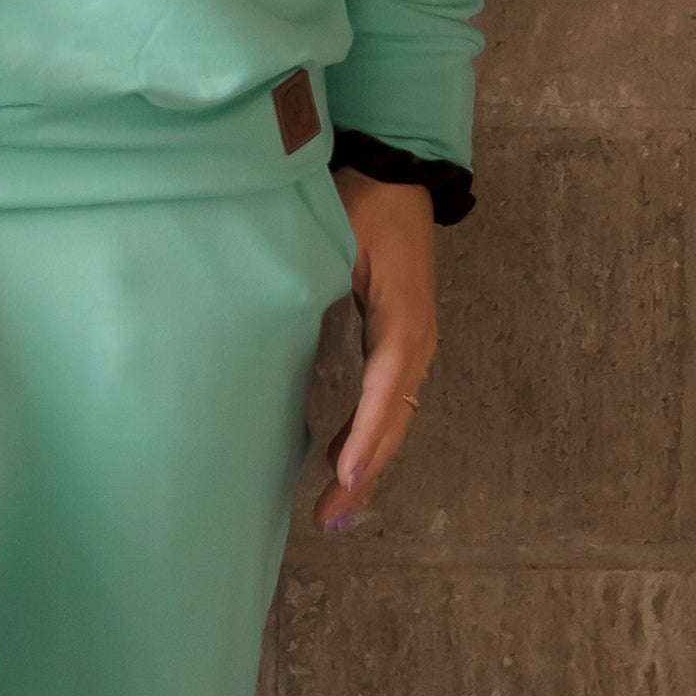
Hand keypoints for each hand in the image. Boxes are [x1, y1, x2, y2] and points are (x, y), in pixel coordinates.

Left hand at [315, 173, 441, 533]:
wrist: (396, 178)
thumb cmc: (362, 203)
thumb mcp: (340, 235)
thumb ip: (320, 276)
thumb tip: (279, 316)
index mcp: (403, 318)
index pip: (386, 386)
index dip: (367, 432)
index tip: (346, 473)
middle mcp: (416, 341)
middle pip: (394, 419)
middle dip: (365, 472)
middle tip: (331, 517)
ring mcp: (413, 347)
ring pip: (394, 420)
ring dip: (367, 466)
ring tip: (335, 512)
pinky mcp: (401, 346)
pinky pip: (388, 404)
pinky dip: (368, 440)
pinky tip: (343, 468)